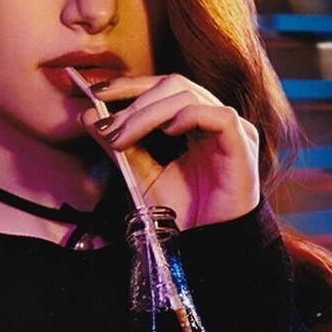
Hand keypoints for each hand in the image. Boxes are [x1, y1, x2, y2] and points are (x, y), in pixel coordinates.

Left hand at [79, 73, 259, 228]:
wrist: (205, 246)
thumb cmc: (180, 215)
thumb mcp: (140, 176)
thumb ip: (120, 145)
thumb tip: (89, 115)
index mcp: (194, 123)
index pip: (161, 88)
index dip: (129, 85)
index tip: (95, 92)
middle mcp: (213, 119)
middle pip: (173, 84)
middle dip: (134, 101)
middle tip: (107, 127)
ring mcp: (232, 129)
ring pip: (188, 96)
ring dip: (148, 112)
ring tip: (123, 137)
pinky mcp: (242, 143)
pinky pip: (218, 115)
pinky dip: (188, 116)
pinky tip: (167, 131)